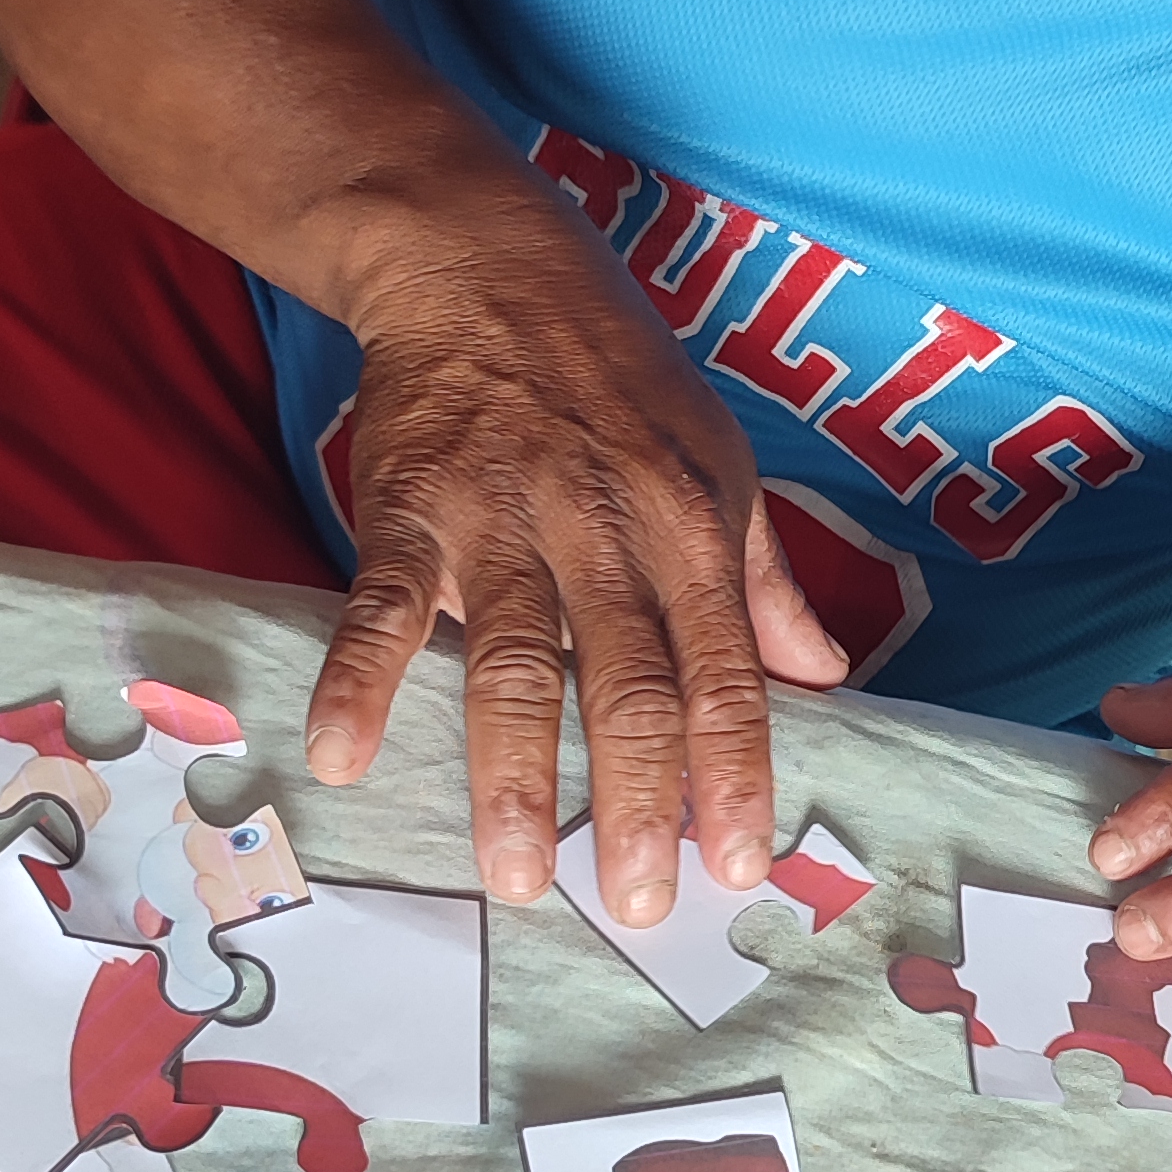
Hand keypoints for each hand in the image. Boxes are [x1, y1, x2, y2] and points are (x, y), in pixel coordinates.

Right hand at [302, 197, 844, 916]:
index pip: (723, 671)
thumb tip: (827, 675)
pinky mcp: (408, 508)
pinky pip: (383, 604)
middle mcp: (603, 532)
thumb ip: (765, 583)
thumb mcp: (721, 463)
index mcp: (688, 530)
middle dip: (635, 799)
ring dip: (514, 774)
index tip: (739, 861)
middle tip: (638, 903)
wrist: (490, 267)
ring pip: (514, 662)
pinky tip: (345, 756)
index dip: (733, 769)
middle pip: (626, 684)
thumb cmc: (620, 378)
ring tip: (518, 876)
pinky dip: (361, 678)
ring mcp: (501, 521)